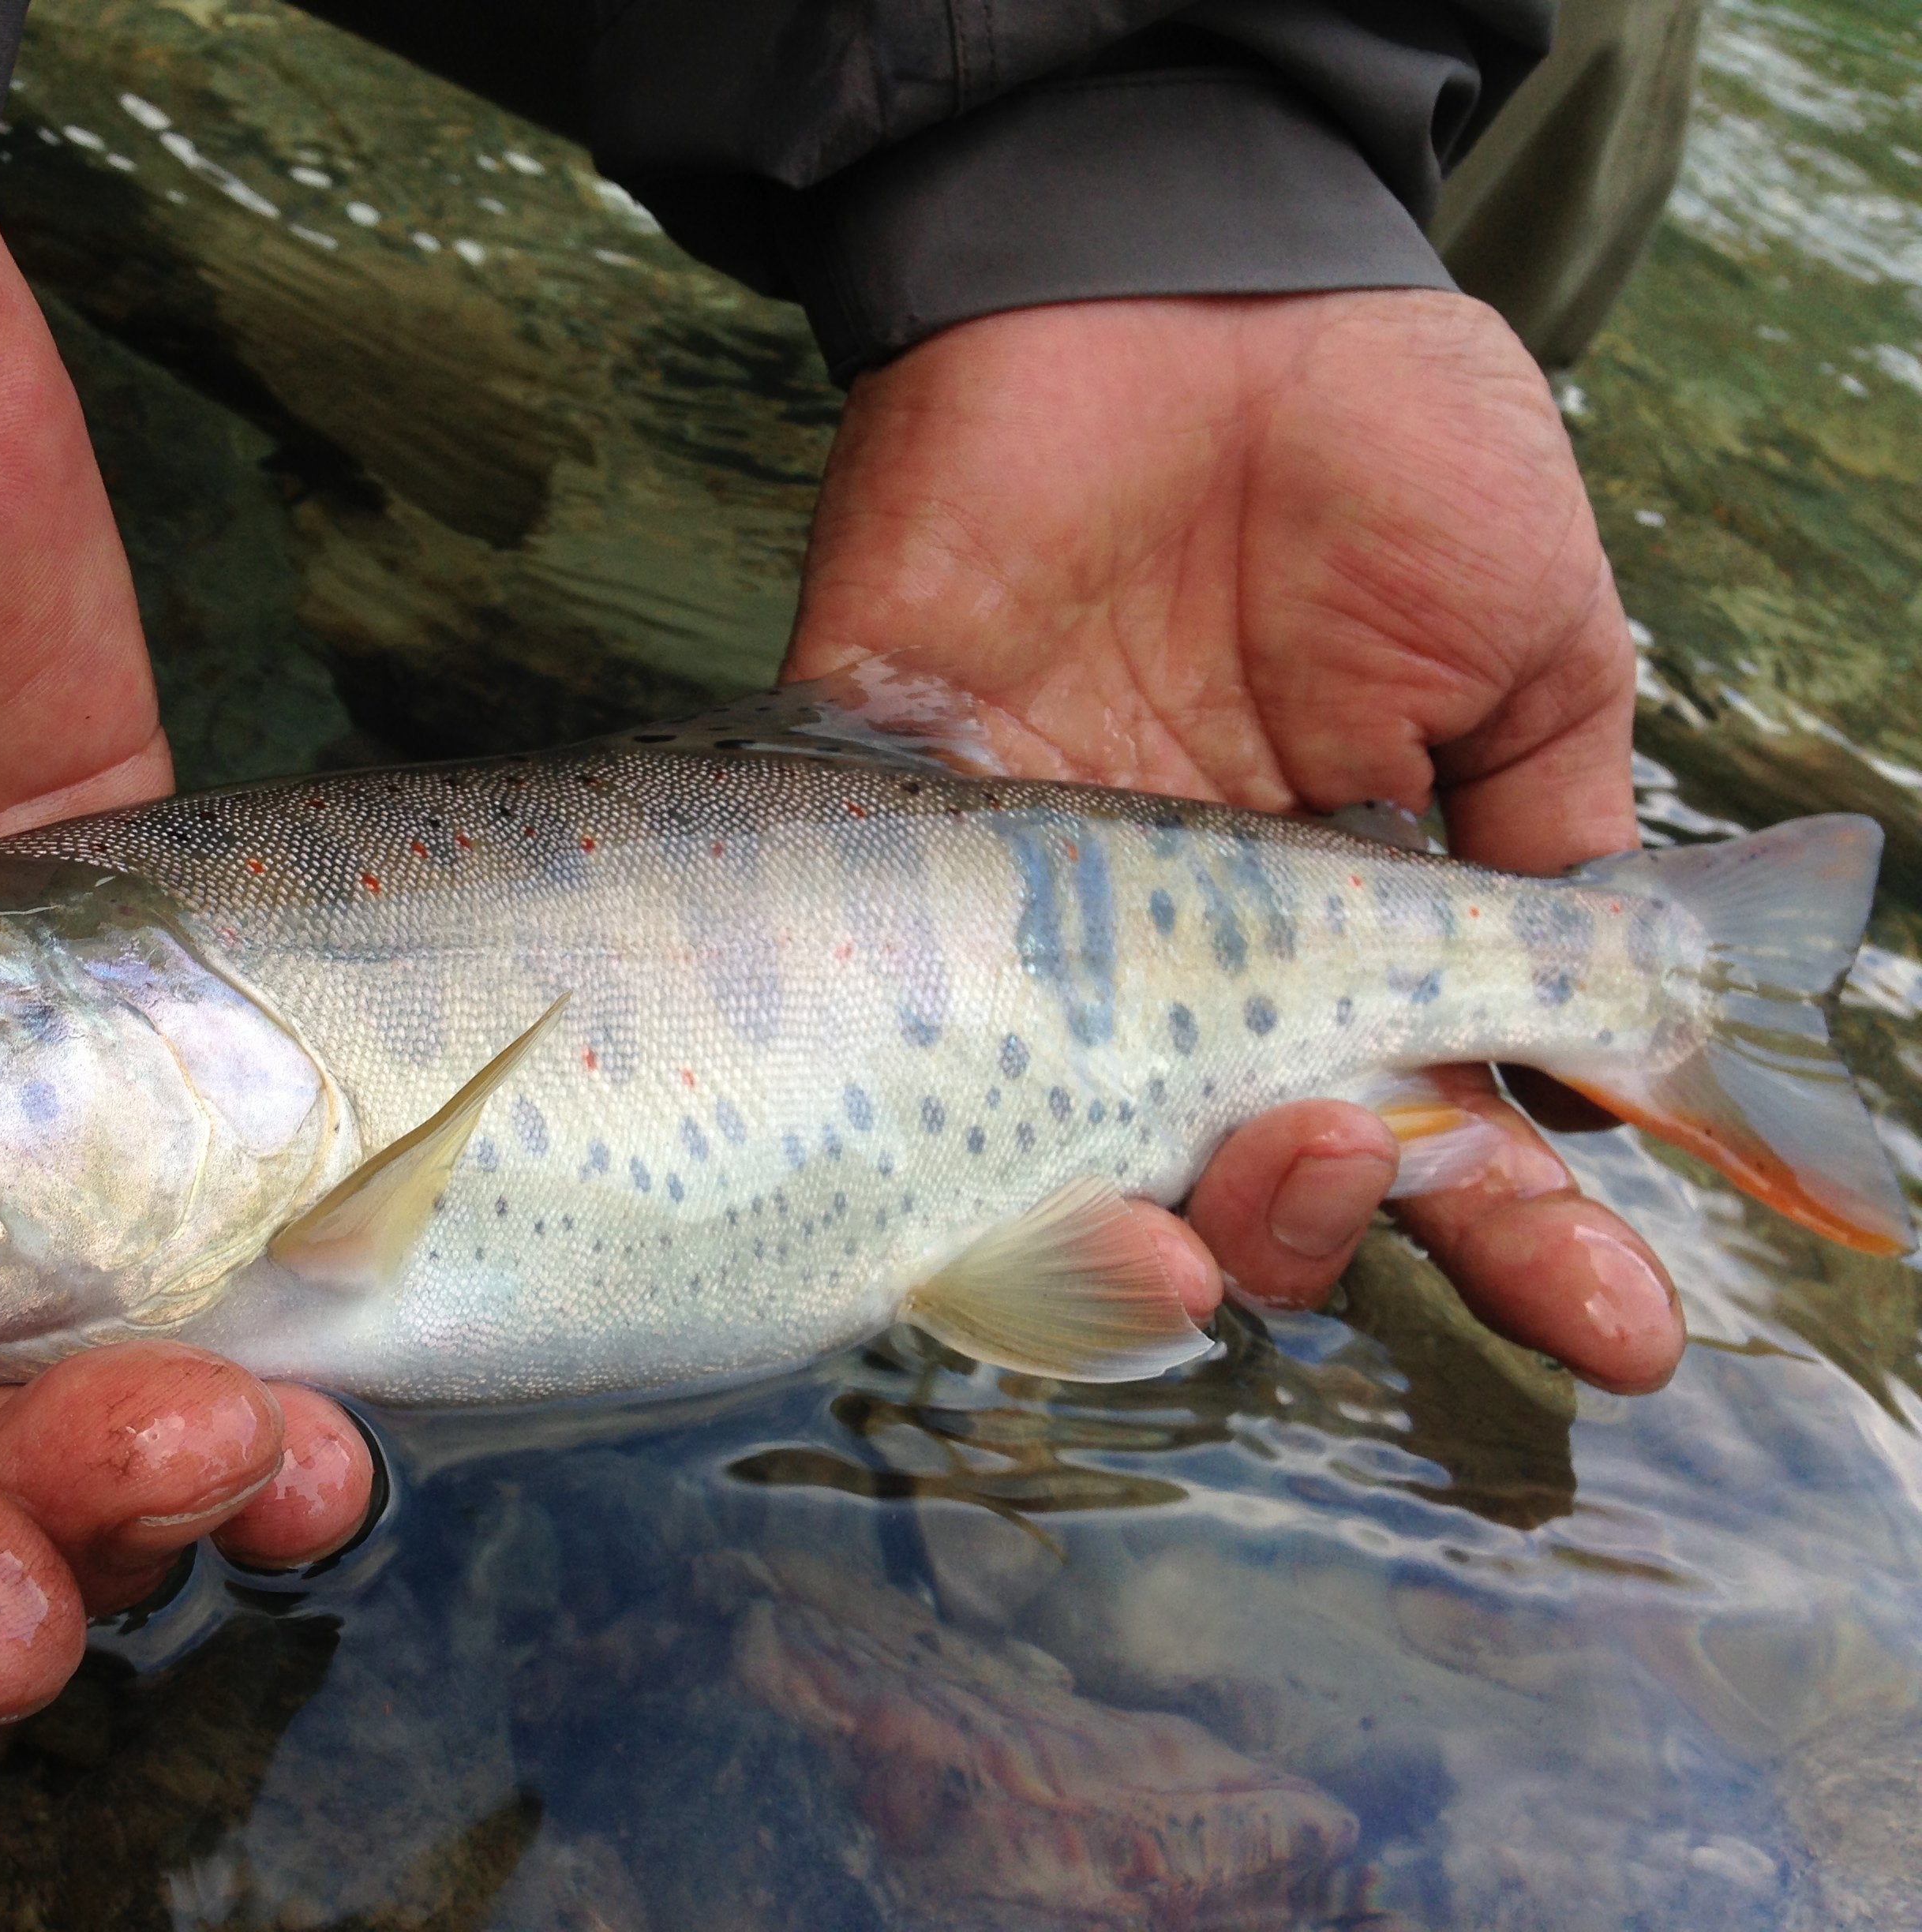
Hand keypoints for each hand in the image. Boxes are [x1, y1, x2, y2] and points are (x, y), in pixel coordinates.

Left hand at [787, 291, 1681, 1393]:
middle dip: (1341, 1223)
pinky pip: (919, 1028)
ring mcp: (1043, 918)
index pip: (1444, 1111)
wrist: (1168, 276)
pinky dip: (971, 1128)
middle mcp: (1193, 949)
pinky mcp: (906, 848)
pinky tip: (1060, 1191)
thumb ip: (1552, 823)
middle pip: (1260, 1164)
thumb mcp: (1530, 627)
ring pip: (1093, 1144)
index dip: (1532, 1230)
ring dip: (1192, 1209)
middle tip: (1378, 1163)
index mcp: (1353, 912)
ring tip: (1257, 1180)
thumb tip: (1599, 1026)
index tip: (1627, 1329)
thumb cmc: (1369, 437)